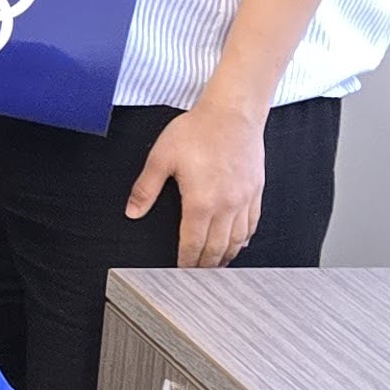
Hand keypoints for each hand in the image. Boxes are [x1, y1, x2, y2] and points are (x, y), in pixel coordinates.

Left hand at [129, 99, 267, 266]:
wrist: (233, 114)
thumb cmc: (196, 132)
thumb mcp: (160, 158)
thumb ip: (145, 189)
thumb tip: (132, 212)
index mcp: (201, 202)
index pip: (192, 244)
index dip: (185, 262)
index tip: (180, 272)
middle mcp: (226, 206)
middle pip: (217, 248)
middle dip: (205, 265)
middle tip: (196, 276)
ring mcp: (245, 200)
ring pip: (237, 240)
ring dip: (226, 256)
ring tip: (216, 265)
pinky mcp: (256, 191)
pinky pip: (252, 224)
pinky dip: (244, 239)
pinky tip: (238, 243)